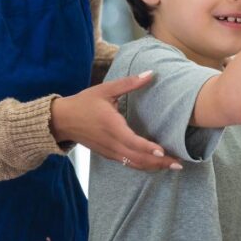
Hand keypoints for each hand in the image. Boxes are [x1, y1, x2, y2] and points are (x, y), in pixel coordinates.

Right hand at [51, 71, 182, 170]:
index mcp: (111, 126)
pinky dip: (142, 165)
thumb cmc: (84, 103)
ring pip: (133, 164)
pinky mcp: (108, 155)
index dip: (147, 148)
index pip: (132, 142)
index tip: (163, 151)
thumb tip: (151, 73)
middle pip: (137, 158)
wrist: (61, 121)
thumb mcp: (105, 89)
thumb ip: (129, 83)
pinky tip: (156, 164)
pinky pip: (127, 163)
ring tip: (172, 166)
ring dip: (153, 167)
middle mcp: (111, 143)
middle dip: (158, 162)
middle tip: (178, 163)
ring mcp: (109, 151)